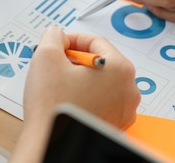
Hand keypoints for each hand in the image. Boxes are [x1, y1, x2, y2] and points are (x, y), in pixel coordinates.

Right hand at [11, 27, 138, 162]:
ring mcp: (124, 110)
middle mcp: (129, 90)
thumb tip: (58, 34)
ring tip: (60, 85)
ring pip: (101, 81)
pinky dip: (86, 96)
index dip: (72, 40)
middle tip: (57, 66)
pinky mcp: (115, 124)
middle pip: (101, 61)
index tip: (58, 46)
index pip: (95, 41)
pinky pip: (102, 100)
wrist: (51, 141)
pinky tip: (68, 99)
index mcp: (120, 69)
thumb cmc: (53, 106)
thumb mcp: (46, 55)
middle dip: (77, 60)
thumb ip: (53, 35)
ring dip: (81, 78)